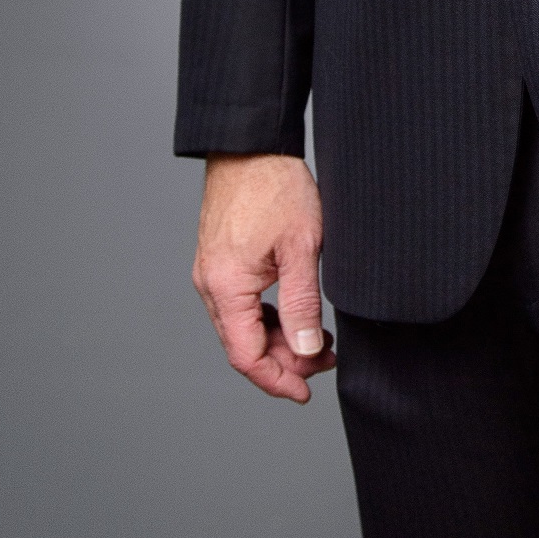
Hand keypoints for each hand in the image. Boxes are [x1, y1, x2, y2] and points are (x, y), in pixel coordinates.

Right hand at [192, 152, 333, 402]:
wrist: (251, 145)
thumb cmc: (276, 187)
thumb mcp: (303, 247)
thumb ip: (304, 304)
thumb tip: (308, 351)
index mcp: (226, 286)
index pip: (246, 356)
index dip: (277, 381)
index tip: (306, 392)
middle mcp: (211, 285)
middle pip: (243, 345)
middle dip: (285, 361)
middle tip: (327, 360)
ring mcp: (212, 273)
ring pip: (242, 327)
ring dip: (279, 340)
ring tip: (319, 339)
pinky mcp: (221, 261)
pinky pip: (241, 305)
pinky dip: (268, 318)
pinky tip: (297, 315)